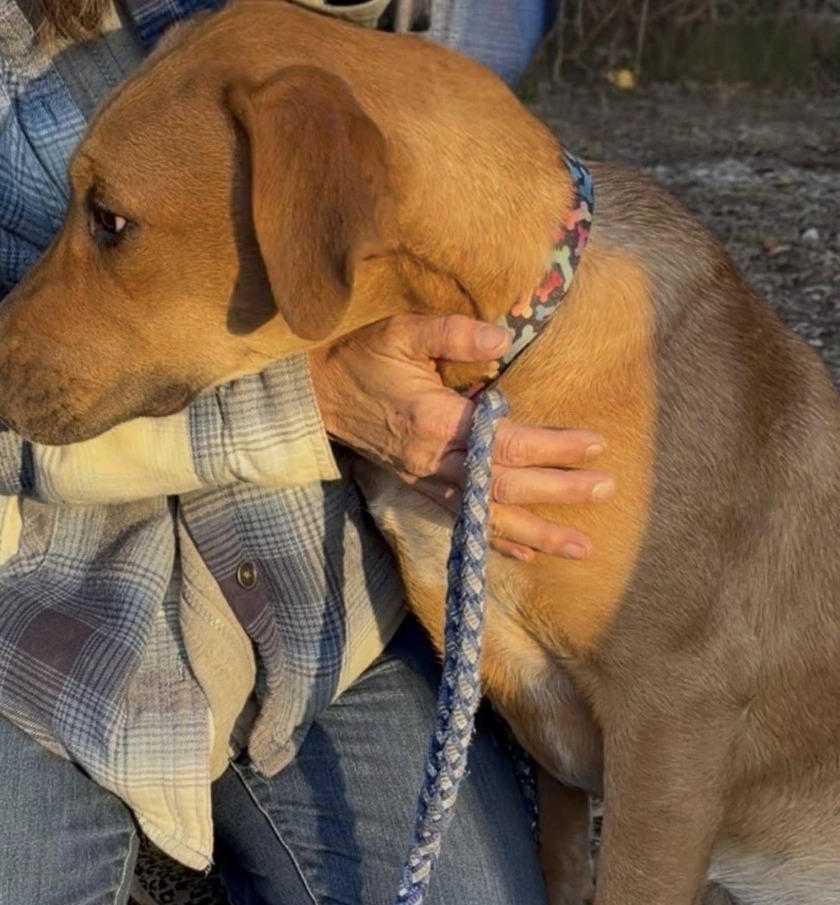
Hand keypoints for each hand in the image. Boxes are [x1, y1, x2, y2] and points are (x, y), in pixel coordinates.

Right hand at [308, 313, 613, 560]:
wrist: (317, 398)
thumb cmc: (363, 359)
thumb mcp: (402, 331)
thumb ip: (453, 333)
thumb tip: (502, 338)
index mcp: (435, 421)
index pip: (506, 441)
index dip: (552, 447)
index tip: (596, 445)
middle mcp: (434, 461)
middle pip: (505, 486)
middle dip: (558, 491)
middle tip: (607, 489)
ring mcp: (427, 480)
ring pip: (488, 516)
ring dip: (536, 533)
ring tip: (581, 547)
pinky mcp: (420, 489)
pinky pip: (463, 522)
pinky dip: (496, 539)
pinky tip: (528, 553)